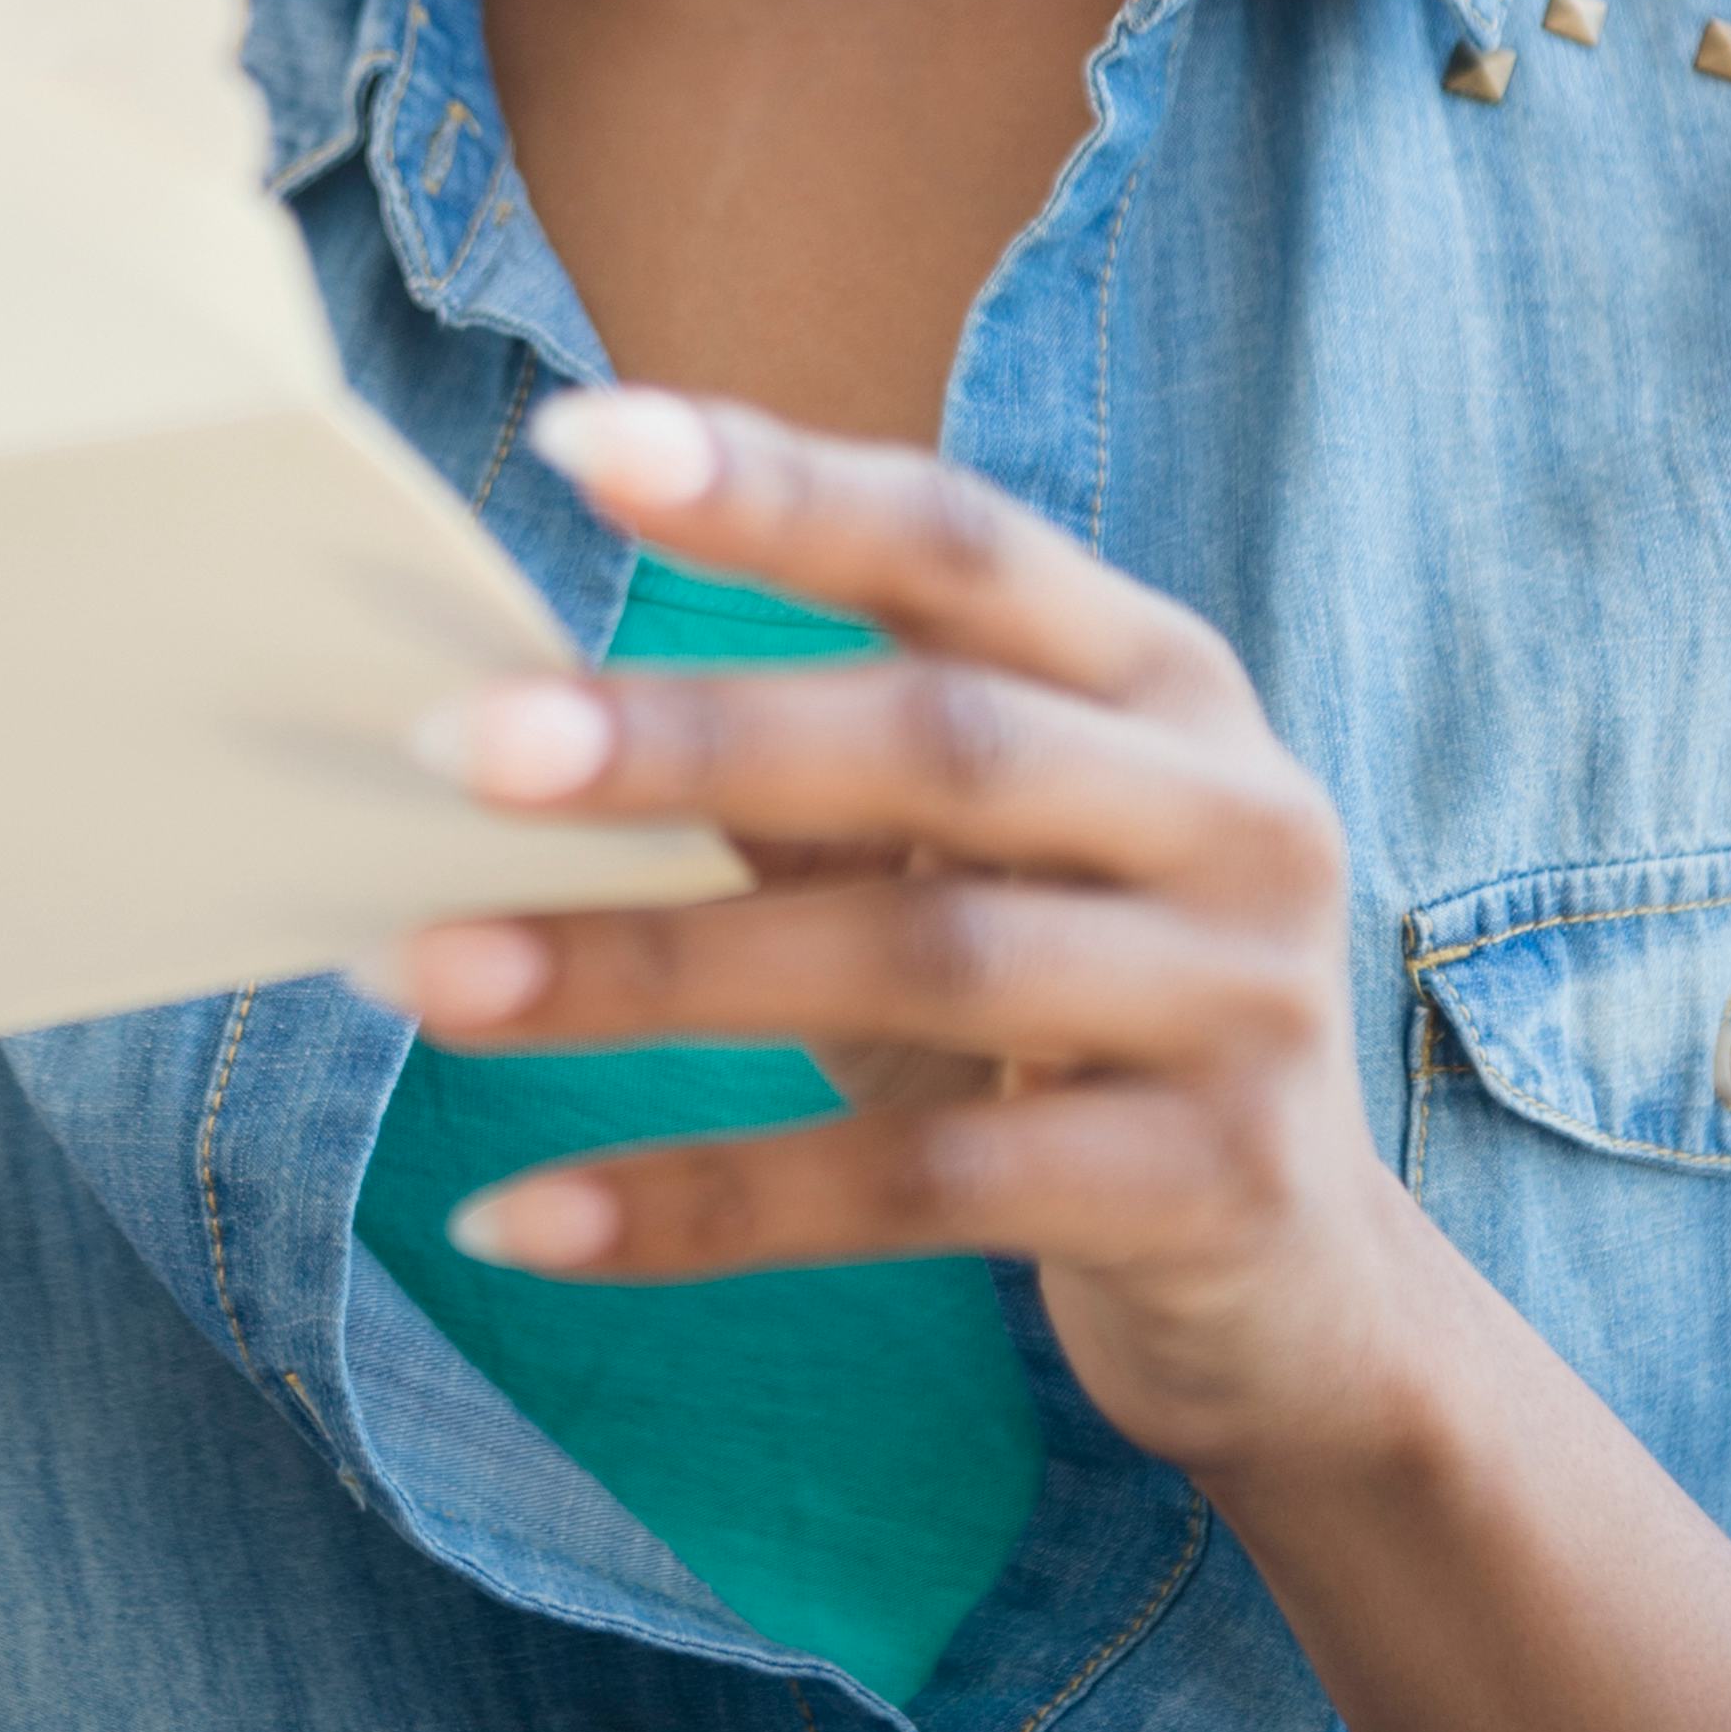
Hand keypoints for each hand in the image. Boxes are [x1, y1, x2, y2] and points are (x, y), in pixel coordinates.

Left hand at [387, 385, 1432, 1486]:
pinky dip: (702, 1202)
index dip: (773, 489)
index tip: (575, 439)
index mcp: (1158, 679)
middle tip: (454, 743)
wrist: (1303, 1292)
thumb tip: (500, 725)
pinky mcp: (1203, 1190)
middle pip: (936, 740)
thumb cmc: (1062, 1025)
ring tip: (427, 976)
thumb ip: (798, 779)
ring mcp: (1238, 1002)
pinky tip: (523, 1221)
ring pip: (913, 960)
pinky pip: (915, 1190)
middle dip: (684, 738)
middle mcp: (1229, 811)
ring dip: (643, 969)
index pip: (955, 540)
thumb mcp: (967, 870)